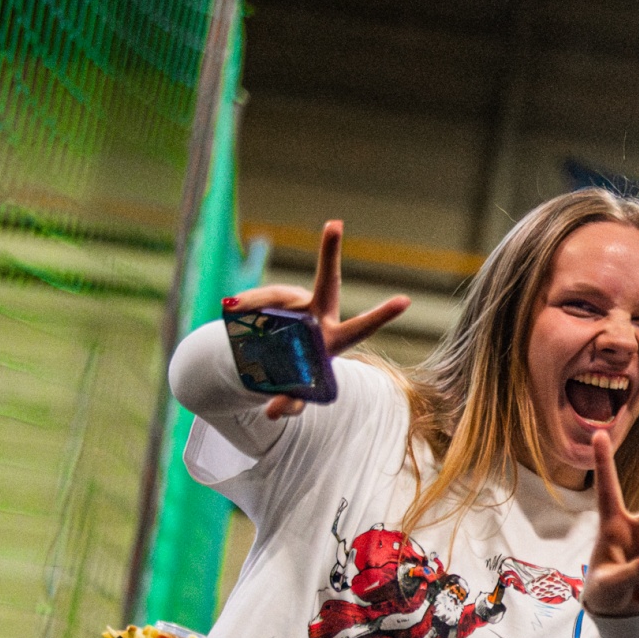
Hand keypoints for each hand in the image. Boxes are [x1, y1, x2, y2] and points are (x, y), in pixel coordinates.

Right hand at [224, 220, 410, 417]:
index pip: (359, 326)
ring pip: (273, 300)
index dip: (381, 315)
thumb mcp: (294, 394)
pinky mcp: (272, 301)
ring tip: (249, 320)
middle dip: (330, 253)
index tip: (404, 299)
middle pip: (327, 282)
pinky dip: (245, 308)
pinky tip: (234, 307)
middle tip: (335, 225)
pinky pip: (254, 302)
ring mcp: (296, 304)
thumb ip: (290, 404)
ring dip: (257, 310)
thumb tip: (274, 413)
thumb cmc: (294, 372)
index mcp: (333, 336)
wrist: (268, 358)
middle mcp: (319, 314)